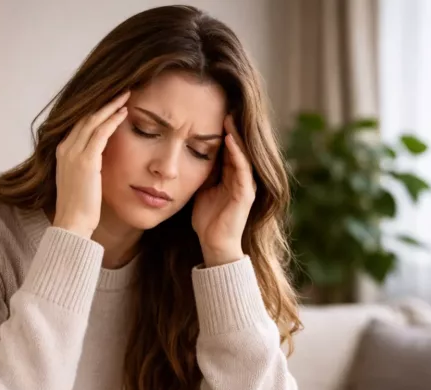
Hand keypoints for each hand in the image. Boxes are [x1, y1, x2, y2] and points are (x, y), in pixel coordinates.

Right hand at [53, 91, 129, 237]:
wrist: (72, 223)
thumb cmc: (79, 207)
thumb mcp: (80, 180)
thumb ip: (87, 165)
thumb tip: (100, 159)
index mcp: (62, 152)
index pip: (79, 124)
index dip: (96, 111)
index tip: (110, 102)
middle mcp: (65, 148)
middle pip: (85, 117)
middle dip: (104, 103)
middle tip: (120, 91)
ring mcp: (73, 153)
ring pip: (93, 120)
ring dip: (111, 106)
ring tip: (125, 95)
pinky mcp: (86, 160)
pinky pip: (101, 132)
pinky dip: (113, 120)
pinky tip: (124, 113)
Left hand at [192, 115, 256, 266]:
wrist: (213, 244)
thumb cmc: (206, 219)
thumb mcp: (200, 188)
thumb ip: (199, 172)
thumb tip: (184, 153)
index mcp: (230, 175)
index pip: (227, 148)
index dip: (220, 130)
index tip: (211, 112)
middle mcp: (241, 177)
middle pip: (238, 147)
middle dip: (231, 127)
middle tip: (224, 105)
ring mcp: (245, 185)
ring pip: (243, 154)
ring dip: (236, 135)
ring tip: (228, 117)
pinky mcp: (246, 193)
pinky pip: (243, 169)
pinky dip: (237, 153)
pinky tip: (230, 140)